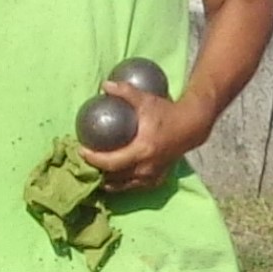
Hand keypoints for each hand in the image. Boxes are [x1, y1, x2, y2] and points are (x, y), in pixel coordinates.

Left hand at [76, 91, 210, 195]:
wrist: (191, 127)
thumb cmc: (167, 112)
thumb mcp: (146, 100)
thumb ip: (125, 92)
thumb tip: (104, 85)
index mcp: (142, 150)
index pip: (111, 162)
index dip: (93, 159)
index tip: (81, 150)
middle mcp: (146, 168)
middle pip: (114, 178)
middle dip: (97, 172)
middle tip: (84, 161)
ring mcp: (152, 177)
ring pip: (123, 186)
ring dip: (108, 181)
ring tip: (95, 171)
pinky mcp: (157, 180)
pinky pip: (134, 186)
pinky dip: (122, 183)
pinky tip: (112, 177)